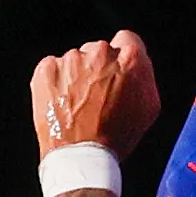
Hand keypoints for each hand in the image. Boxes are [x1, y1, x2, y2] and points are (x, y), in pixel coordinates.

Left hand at [31, 31, 159, 156]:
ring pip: (75, 60)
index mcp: (130, 58)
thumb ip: (144, 76)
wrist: (81, 157)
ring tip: (76, 105)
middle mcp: (101, 53)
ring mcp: (71, 60)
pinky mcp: (47, 69)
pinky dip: (54, 82)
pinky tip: (60, 103)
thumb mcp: (148, 107)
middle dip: (98, 68)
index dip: (122, 57)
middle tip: (95, 96)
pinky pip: (52, 68)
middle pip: (99, 50)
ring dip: (75, 76)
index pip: (126, 40)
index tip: (116, 72)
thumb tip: (137, 64)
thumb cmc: (116, 137)